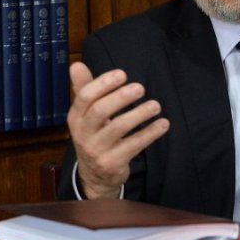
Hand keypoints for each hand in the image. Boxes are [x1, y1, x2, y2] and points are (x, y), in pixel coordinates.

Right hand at [67, 62, 169, 198]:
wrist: (94, 175)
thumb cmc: (94, 135)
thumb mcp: (86, 114)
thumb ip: (84, 88)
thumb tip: (76, 64)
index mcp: (76, 117)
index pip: (85, 97)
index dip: (103, 84)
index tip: (123, 74)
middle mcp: (83, 133)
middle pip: (99, 111)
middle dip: (121, 97)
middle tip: (140, 88)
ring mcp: (97, 150)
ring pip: (117, 129)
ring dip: (139, 114)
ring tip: (156, 105)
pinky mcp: (112, 163)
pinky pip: (133, 146)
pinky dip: (149, 134)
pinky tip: (162, 124)